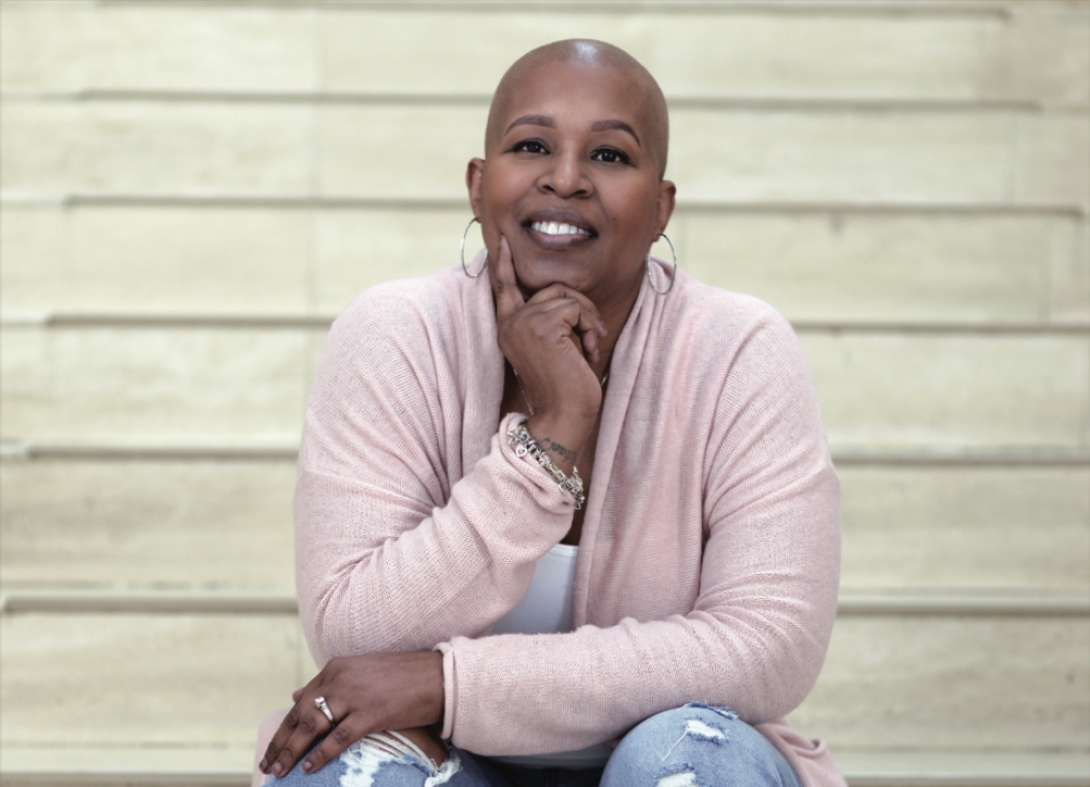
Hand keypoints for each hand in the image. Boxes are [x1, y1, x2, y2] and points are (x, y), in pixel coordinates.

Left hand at [259, 651, 443, 775]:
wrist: (438, 675)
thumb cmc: (402, 675)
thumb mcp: (360, 671)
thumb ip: (329, 683)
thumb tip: (297, 695)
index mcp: (335, 668)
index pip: (301, 701)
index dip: (284, 727)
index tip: (272, 747)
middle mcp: (340, 679)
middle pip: (300, 715)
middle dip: (280, 743)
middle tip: (266, 765)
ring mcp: (354, 696)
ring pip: (312, 727)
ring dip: (292, 752)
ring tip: (279, 771)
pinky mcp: (371, 713)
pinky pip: (338, 738)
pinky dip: (320, 755)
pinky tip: (308, 769)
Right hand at [490, 235, 607, 470]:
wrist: (563, 417)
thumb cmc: (565, 388)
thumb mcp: (553, 347)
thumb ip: (550, 321)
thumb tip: (567, 298)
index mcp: (508, 329)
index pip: (503, 288)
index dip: (504, 264)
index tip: (505, 242)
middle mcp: (510, 323)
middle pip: (551, 288)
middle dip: (580, 306)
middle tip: (594, 334)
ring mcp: (524, 323)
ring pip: (566, 295)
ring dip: (588, 319)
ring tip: (590, 347)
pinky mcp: (542, 327)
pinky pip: (576, 308)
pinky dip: (590, 326)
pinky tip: (589, 351)